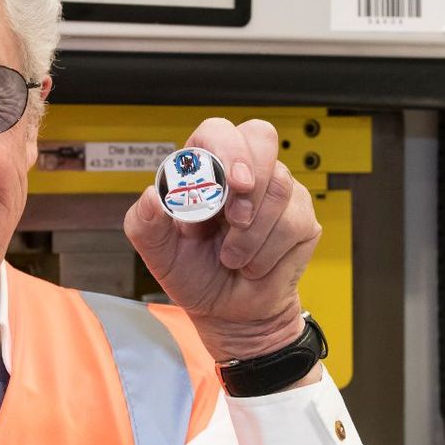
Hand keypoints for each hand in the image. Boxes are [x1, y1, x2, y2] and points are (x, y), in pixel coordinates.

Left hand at [124, 118, 322, 362]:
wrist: (230, 313)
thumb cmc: (194, 274)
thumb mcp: (159, 254)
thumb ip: (144, 223)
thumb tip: (152, 197)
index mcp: (204, 169)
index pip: (218, 132)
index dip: (227, 149)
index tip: (231, 183)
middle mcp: (241, 172)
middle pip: (261, 136)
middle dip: (253, 177)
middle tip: (237, 218)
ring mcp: (275, 191)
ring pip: (280, 186)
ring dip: (252, 233)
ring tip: (233, 257)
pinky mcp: (300, 216)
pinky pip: (295, 220)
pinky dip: (269, 251)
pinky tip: (254, 263)